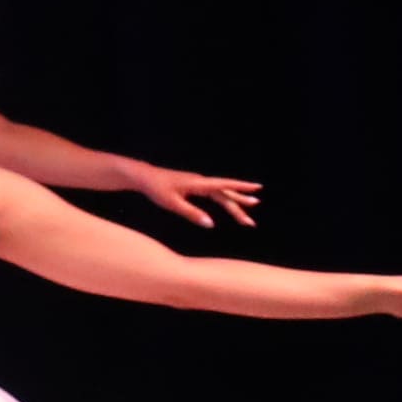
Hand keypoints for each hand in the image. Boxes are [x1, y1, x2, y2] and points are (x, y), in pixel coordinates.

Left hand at [125, 163, 265, 229]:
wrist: (144, 177)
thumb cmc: (156, 189)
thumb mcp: (172, 204)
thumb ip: (192, 214)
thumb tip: (211, 224)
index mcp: (198, 184)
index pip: (224, 185)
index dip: (241, 187)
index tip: (257, 188)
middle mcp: (201, 182)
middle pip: (226, 195)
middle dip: (240, 208)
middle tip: (251, 223)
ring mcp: (199, 184)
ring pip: (221, 196)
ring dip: (234, 206)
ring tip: (246, 219)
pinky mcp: (195, 187)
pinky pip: (214, 195)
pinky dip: (224, 202)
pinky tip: (230, 207)